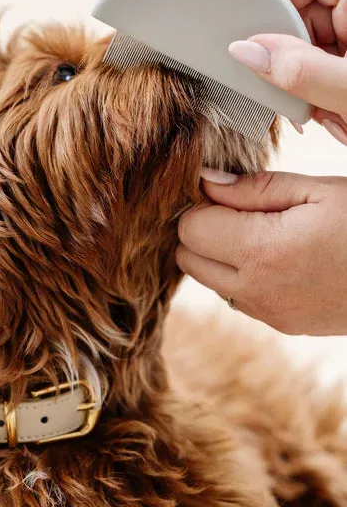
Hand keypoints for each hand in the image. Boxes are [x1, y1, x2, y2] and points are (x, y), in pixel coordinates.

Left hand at [176, 170, 346, 335]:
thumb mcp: (317, 192)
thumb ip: (254, 188)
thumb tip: (206, 181)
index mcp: (261, 251)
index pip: (189, 227)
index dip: (201, 204)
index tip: (225, 192)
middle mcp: (255, 289)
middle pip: (188, 258)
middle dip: (202, 230)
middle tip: (239, 210)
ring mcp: (268, 312)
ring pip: (208, 281)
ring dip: (218, 255)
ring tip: (260, 232)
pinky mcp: (281, 324)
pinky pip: (237, 298)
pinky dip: (240, 276)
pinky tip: (275, 256)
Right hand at [229, 0, 346, 143]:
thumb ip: (300, 71)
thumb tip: (244, 52)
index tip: (256, 39)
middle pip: (301, 12)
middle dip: (287, 56)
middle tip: (286, 93)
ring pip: (306, 48)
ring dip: (301, 83)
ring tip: (322, 113)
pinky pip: (319, 71)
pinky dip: (316, 96)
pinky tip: (328, 117)